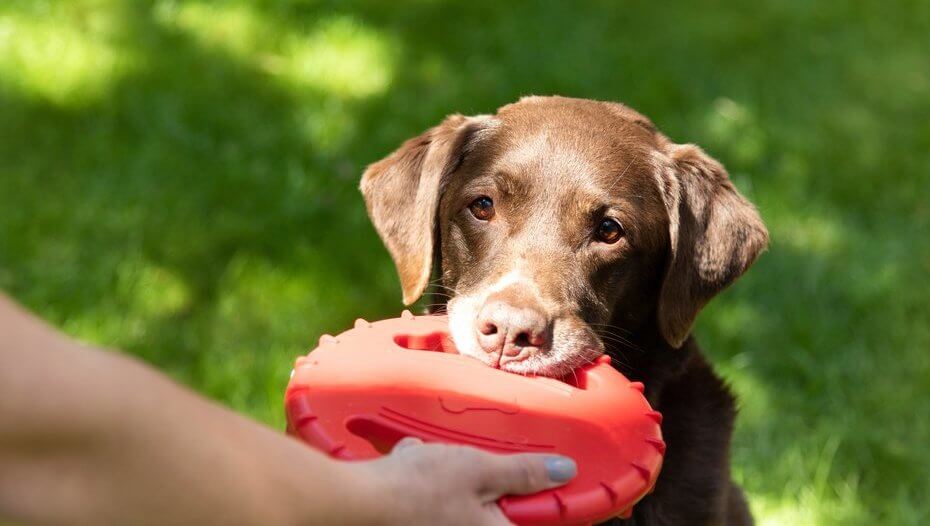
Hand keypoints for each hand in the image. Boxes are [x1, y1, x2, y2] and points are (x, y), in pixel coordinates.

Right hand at [353, 437, 576, 525]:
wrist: (358, 502)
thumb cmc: (418, 491)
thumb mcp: (479, 469)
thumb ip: (523, 472)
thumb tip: (564, 472)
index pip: (533, 520)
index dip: (536, 499)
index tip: (537, 479)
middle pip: (494, 510)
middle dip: (484, 480)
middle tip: (469, 462)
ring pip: (461, 501)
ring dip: (450, 474)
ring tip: (431, 461)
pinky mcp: (417, 523)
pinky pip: (433, 501)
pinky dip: (424, 478)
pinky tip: (411, 465)